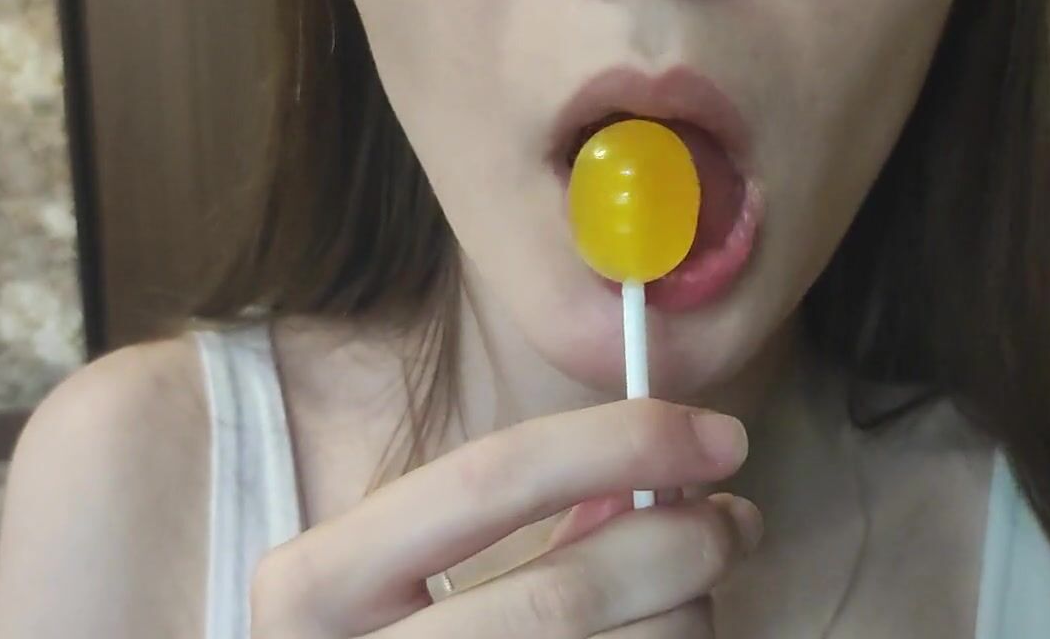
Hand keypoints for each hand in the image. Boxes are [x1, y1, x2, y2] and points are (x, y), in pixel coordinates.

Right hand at [249, 398, 760, 637]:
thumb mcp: (398, 575)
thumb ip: (509, 517)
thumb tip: (654, 474)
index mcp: (315, 589)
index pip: (488, 482)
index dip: (615, 443)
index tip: (714, 433)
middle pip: (569, 594)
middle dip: (684, 543)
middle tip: (734, 520)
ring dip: (689, 617)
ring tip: (690, 595)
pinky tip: (666, 637)